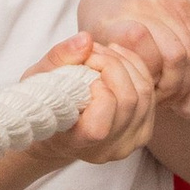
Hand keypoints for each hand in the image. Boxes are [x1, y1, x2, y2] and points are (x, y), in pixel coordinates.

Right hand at [36, 31, 158, 166]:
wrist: (58, 129)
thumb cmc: (43, 103)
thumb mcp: (37, 79)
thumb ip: (59, 58)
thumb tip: (86, 40)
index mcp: (75, 143)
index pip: (99, 127)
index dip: (98, 92)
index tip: (82, 73)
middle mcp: (106, 150)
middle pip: (129, 102)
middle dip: (112, 65)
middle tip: (92, 52)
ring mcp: (129, 143)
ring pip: (145, 95)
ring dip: (125, 63)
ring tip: (102, 53)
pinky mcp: (143, 131)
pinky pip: (151, 93)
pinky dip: (136, 68)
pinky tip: (117, 59)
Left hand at [72, 0, 189, 107]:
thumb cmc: (101, 28)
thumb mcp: (93, 53)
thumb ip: (110, 74)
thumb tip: (137, 98)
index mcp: (115, 22)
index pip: (150, 60)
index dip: (152, 82)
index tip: (146, 92)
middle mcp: (143, 6)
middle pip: (176, 56)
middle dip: (175, 84)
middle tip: (165, 98)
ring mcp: (166, 1)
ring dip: (187, 76)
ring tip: (173, 89)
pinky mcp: (183, 1)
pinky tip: (180, 72)